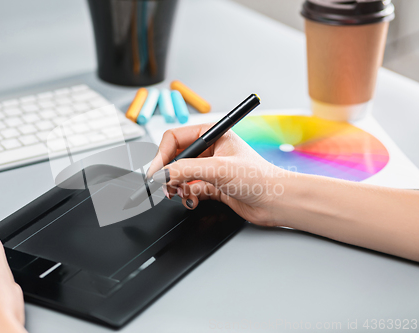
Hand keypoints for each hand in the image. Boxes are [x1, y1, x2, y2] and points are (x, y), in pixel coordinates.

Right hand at [148, 124, 289, 225]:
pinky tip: (193, 200)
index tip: (155, 172)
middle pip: (175, 157)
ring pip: (180, 175)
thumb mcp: (218, 169)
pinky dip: (187, 196)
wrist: (276, 202)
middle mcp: (209, 149)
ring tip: (182, 194)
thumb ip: (186, 170)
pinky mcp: (211, 185)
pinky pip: (188, 189)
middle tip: (164, 187)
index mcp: (212, 134)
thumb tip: (161, 174)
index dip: (161, 155)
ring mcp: (210, 168)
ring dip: (177, 186)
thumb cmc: (260, 177)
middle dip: (168, 173)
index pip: (175, 138)